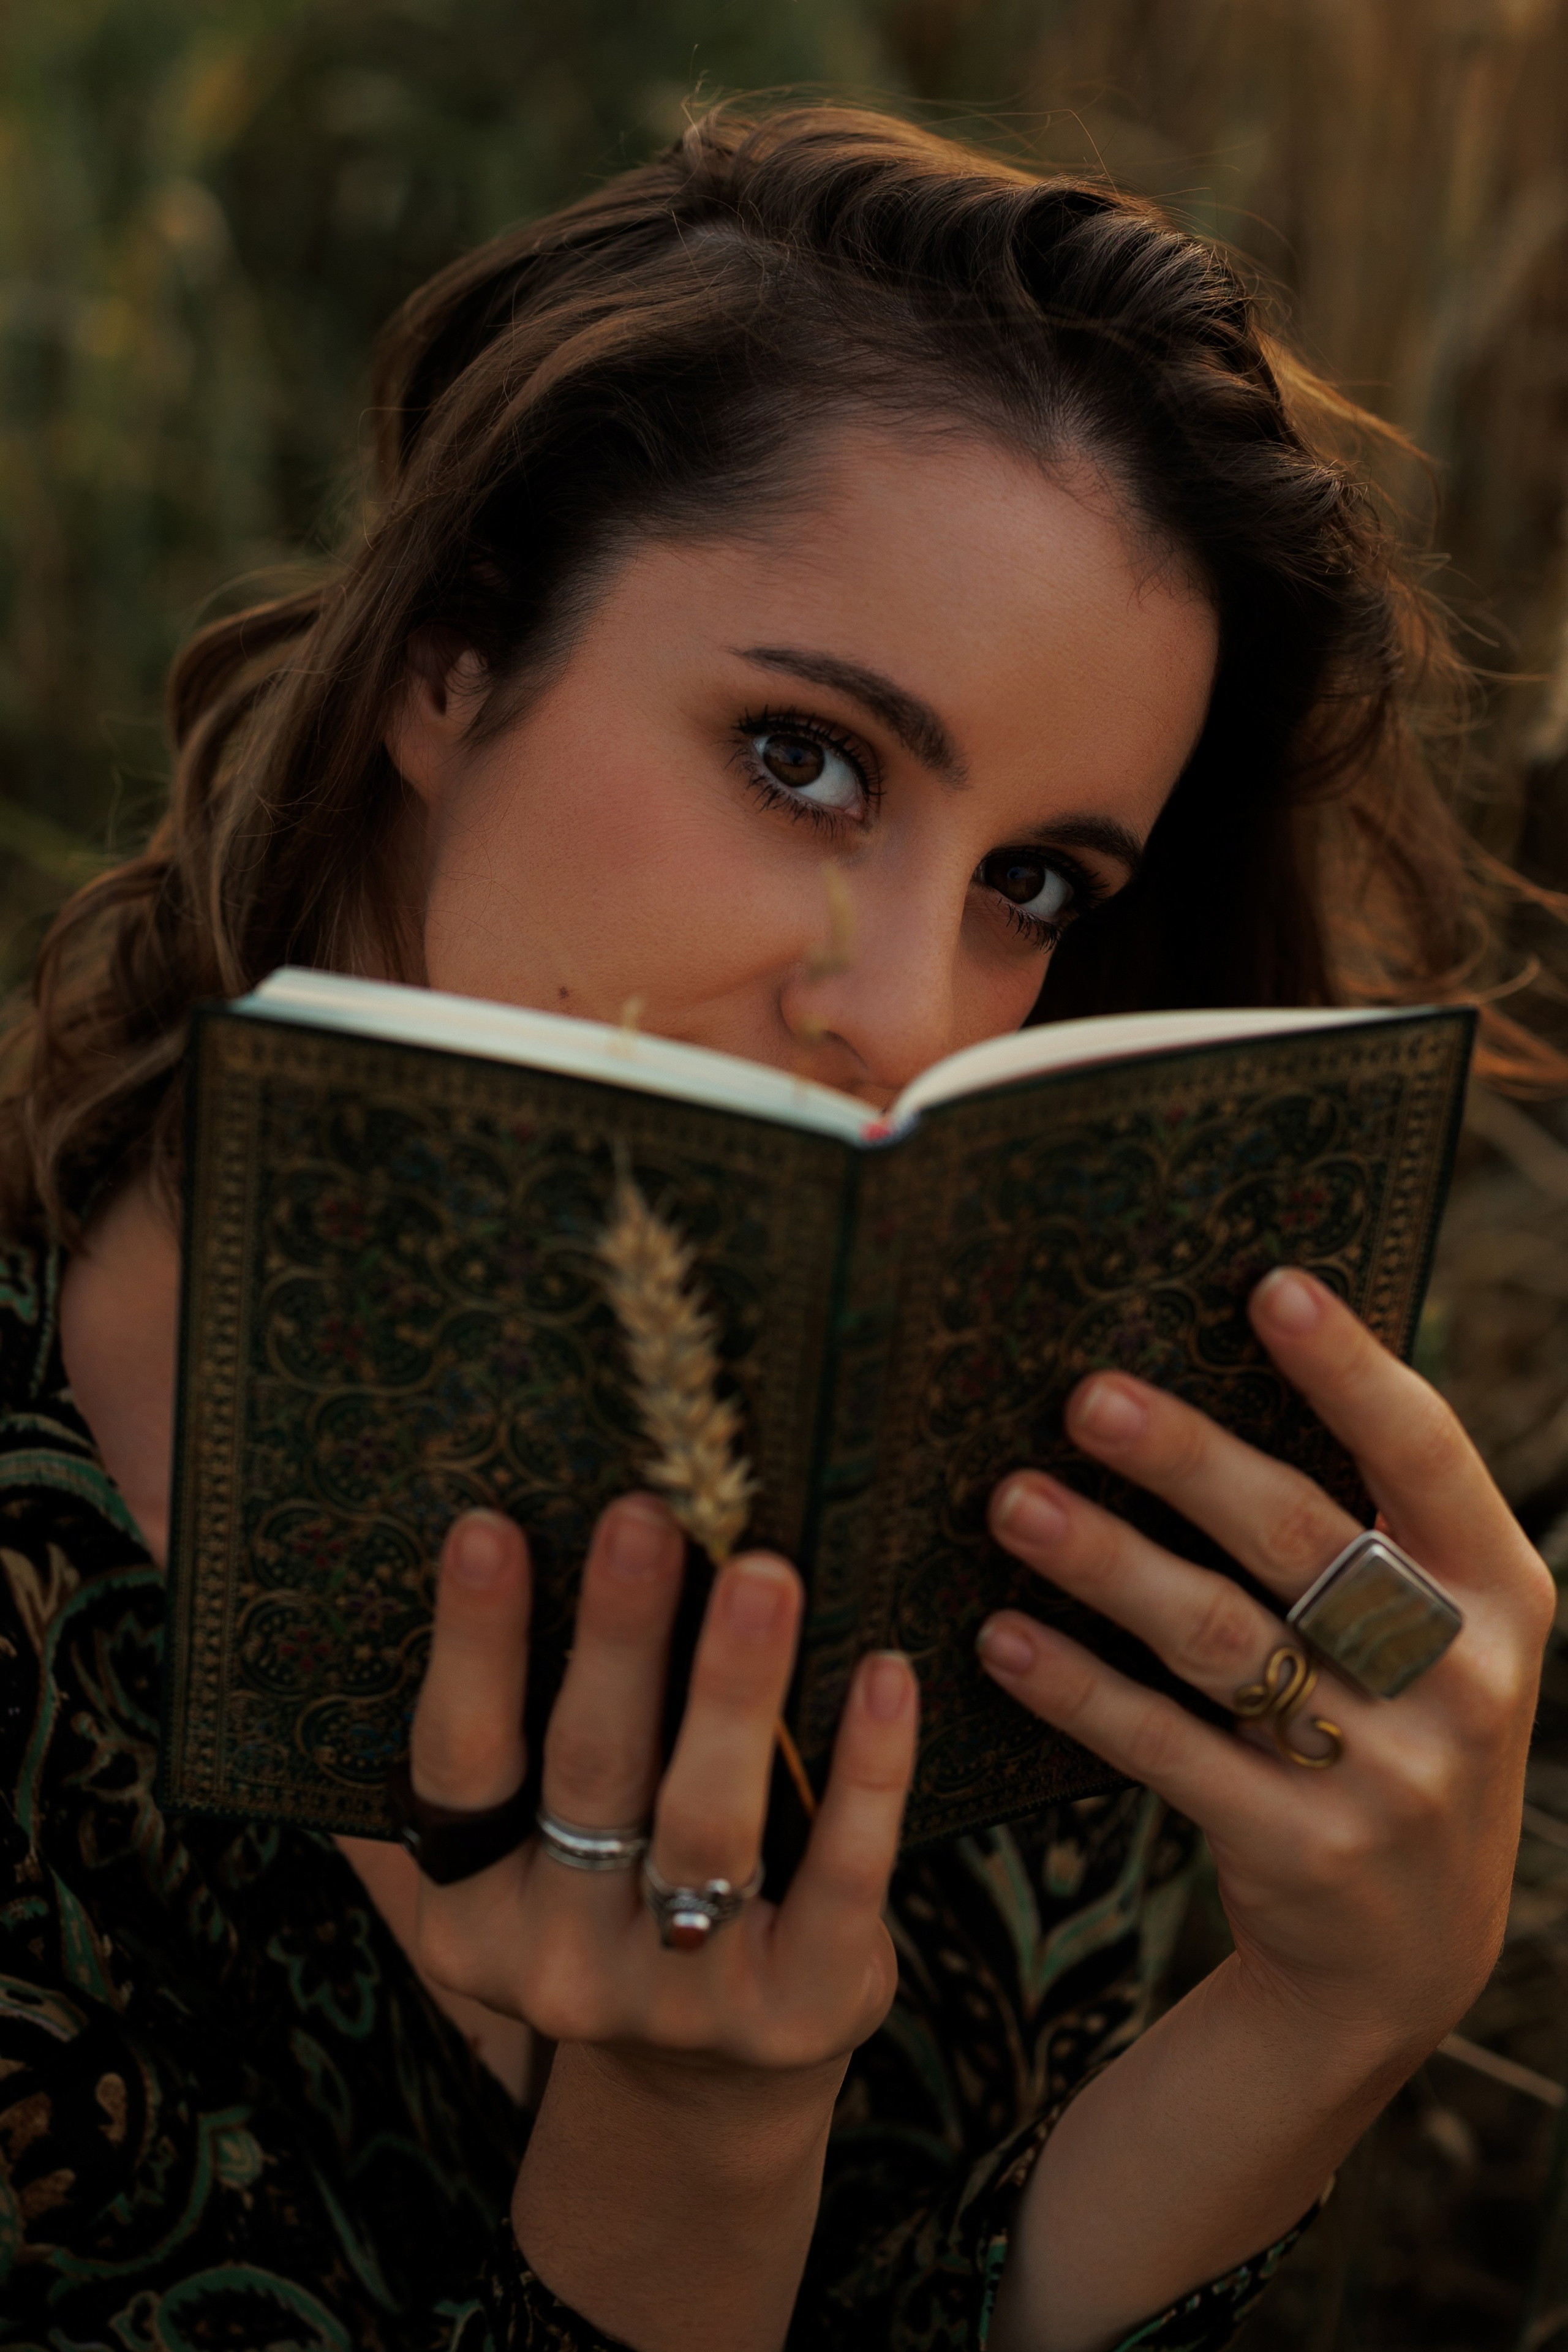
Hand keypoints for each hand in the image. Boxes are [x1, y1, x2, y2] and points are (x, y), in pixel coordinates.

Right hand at [405, 1494, 917, 2351]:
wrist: (700, 2087)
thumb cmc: (602, 1896)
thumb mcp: (518, 1850)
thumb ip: (483, 1744)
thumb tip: (449, 1540)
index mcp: (468, 1903)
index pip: (460, 1760)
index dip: (472, 1646)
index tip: (485, 1526)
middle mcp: (556, 1960)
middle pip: (590, 1773)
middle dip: (619, 1636)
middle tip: (647, 1513)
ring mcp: (679, 1996)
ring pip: (706, 1825)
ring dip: (734, 1690)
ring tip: (765, 1573)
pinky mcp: (798, 2013)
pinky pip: (840, 1883)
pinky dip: (867, 1777)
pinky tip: (886, 1676)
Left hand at [975, 1265, 1554, 2068]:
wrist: (1405, 1958)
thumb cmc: (1394, 1732)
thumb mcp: (1431, 1633)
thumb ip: (1368, 1527)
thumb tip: (1223, 1374)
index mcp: (1503, 1593)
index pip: (1428, 1453)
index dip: (1351, 1368)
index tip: (1268, 1287)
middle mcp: (1464, 1679)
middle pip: (1302, 1538)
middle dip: (1186, 1460)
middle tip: (1084, 1396)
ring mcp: (1391, 1775)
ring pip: (1223, 1641)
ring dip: (1108, 1563)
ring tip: (1012, 1503)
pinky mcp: (1305, 1850)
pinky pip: (1170, 1749)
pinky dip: (1081, 1688)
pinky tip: (1005, 1640)